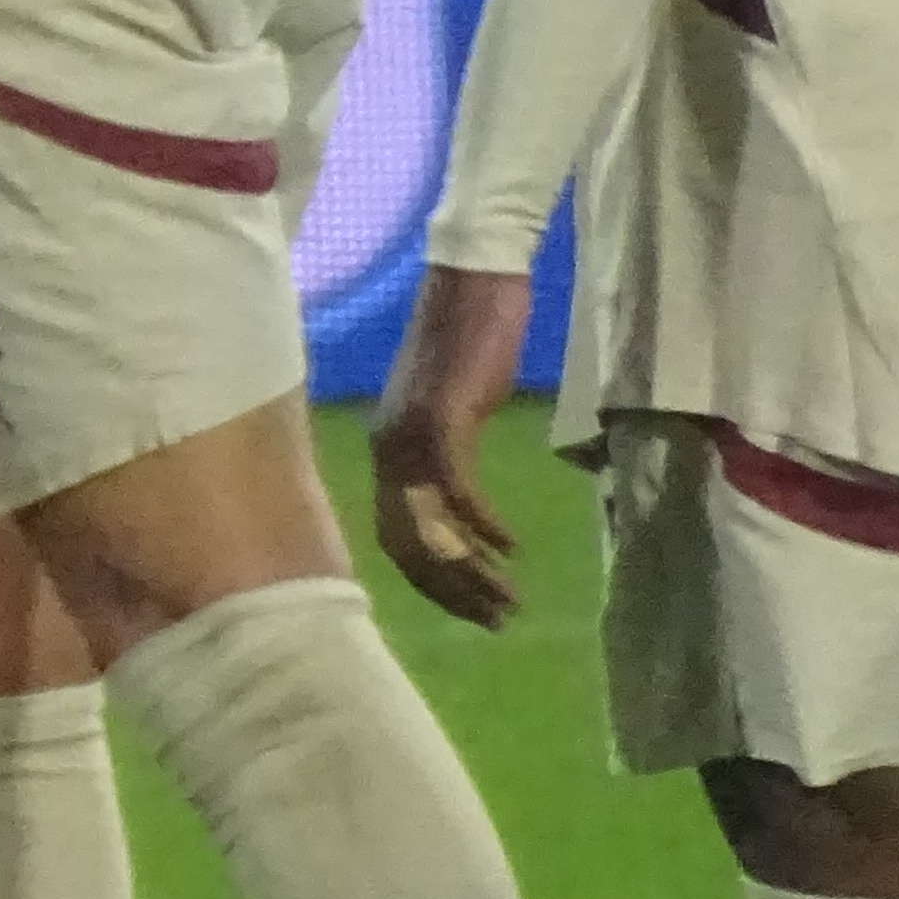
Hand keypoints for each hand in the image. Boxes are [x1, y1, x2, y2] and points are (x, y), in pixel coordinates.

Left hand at [367, 263, 537, 630]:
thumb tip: (460, 496)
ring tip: (508, 599)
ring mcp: (410, 435)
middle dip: (452, 592)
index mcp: (387, 450)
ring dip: (470, 571)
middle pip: (407, 546)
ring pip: (429, 527)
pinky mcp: (442, 418)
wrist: (475, 278)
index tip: (473, 610)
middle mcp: (388, 448)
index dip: (432, 583)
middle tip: (497, 621)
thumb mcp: (453, 408)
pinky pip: (456, 490)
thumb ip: (448, 451)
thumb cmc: (471, 338)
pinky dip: (481, 524)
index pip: (395, 538)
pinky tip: (511, 546)